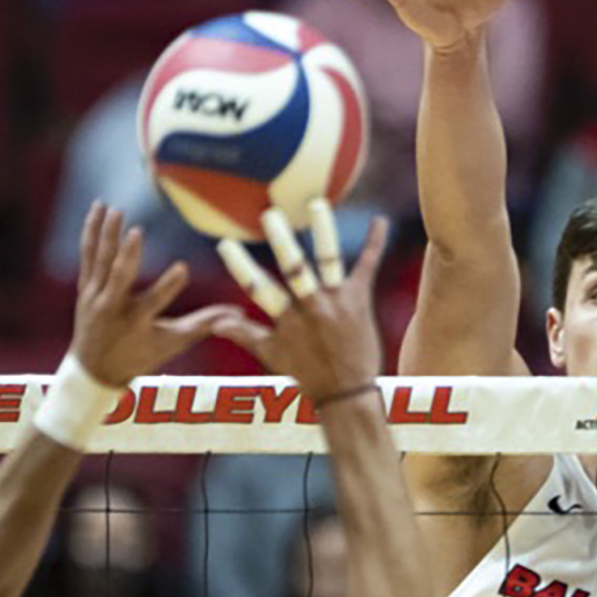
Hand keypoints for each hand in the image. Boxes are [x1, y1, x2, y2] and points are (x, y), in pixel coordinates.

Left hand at [68, 203, 233, 386]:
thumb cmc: (142, 355)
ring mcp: (94, 296)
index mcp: (135, 323)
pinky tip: (98, 207)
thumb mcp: (174, 343)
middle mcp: (111, 308)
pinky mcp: (85, 286)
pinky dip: (92, 231)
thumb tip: (238, 313)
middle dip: (128, 255)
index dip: (169, 286)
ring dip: (107, 234)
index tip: (184, 268)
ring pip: (100, 260)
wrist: (95, 368)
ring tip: (116, 209)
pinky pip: (88, 254)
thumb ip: (204, 324)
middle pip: (119, 278)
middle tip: (137, 231)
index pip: (154, 303)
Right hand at [214, 202, 390, 404]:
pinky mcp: (359, 300)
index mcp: (286, 320)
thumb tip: (215, 322)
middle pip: (294, 270)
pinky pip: (367, 266)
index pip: (258, 289)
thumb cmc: (307, 375)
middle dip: (282, 242)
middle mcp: (311, 307)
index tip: (225, 244)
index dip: (241, 267)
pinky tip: (380, 221)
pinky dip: (374, 243)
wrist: (348, 393)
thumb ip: (244, 334)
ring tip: (317, 204)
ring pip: (328, 261)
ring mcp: (336, 302)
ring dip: (324, 232)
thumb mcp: (271, 356)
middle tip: (270, 214)